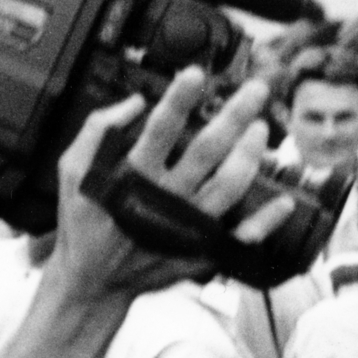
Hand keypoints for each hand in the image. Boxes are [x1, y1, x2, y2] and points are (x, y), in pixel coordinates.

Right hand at [50, 69, 291, 303]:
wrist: (91, 283)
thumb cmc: (83, 225)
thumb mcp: (72, 173)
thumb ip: (97, 131)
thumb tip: (133, 102)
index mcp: (130, 177)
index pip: (160, 129)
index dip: (179, 99)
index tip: (196, 75)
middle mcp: (163, 199)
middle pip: (207, 150)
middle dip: (235, 115)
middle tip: (256, 90)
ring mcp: (185, 225)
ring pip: (229, 185)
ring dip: (251, 155)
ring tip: (262, 130)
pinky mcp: (198, 249)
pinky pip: (240, 235)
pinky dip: (266, 220)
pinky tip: (285, 201)